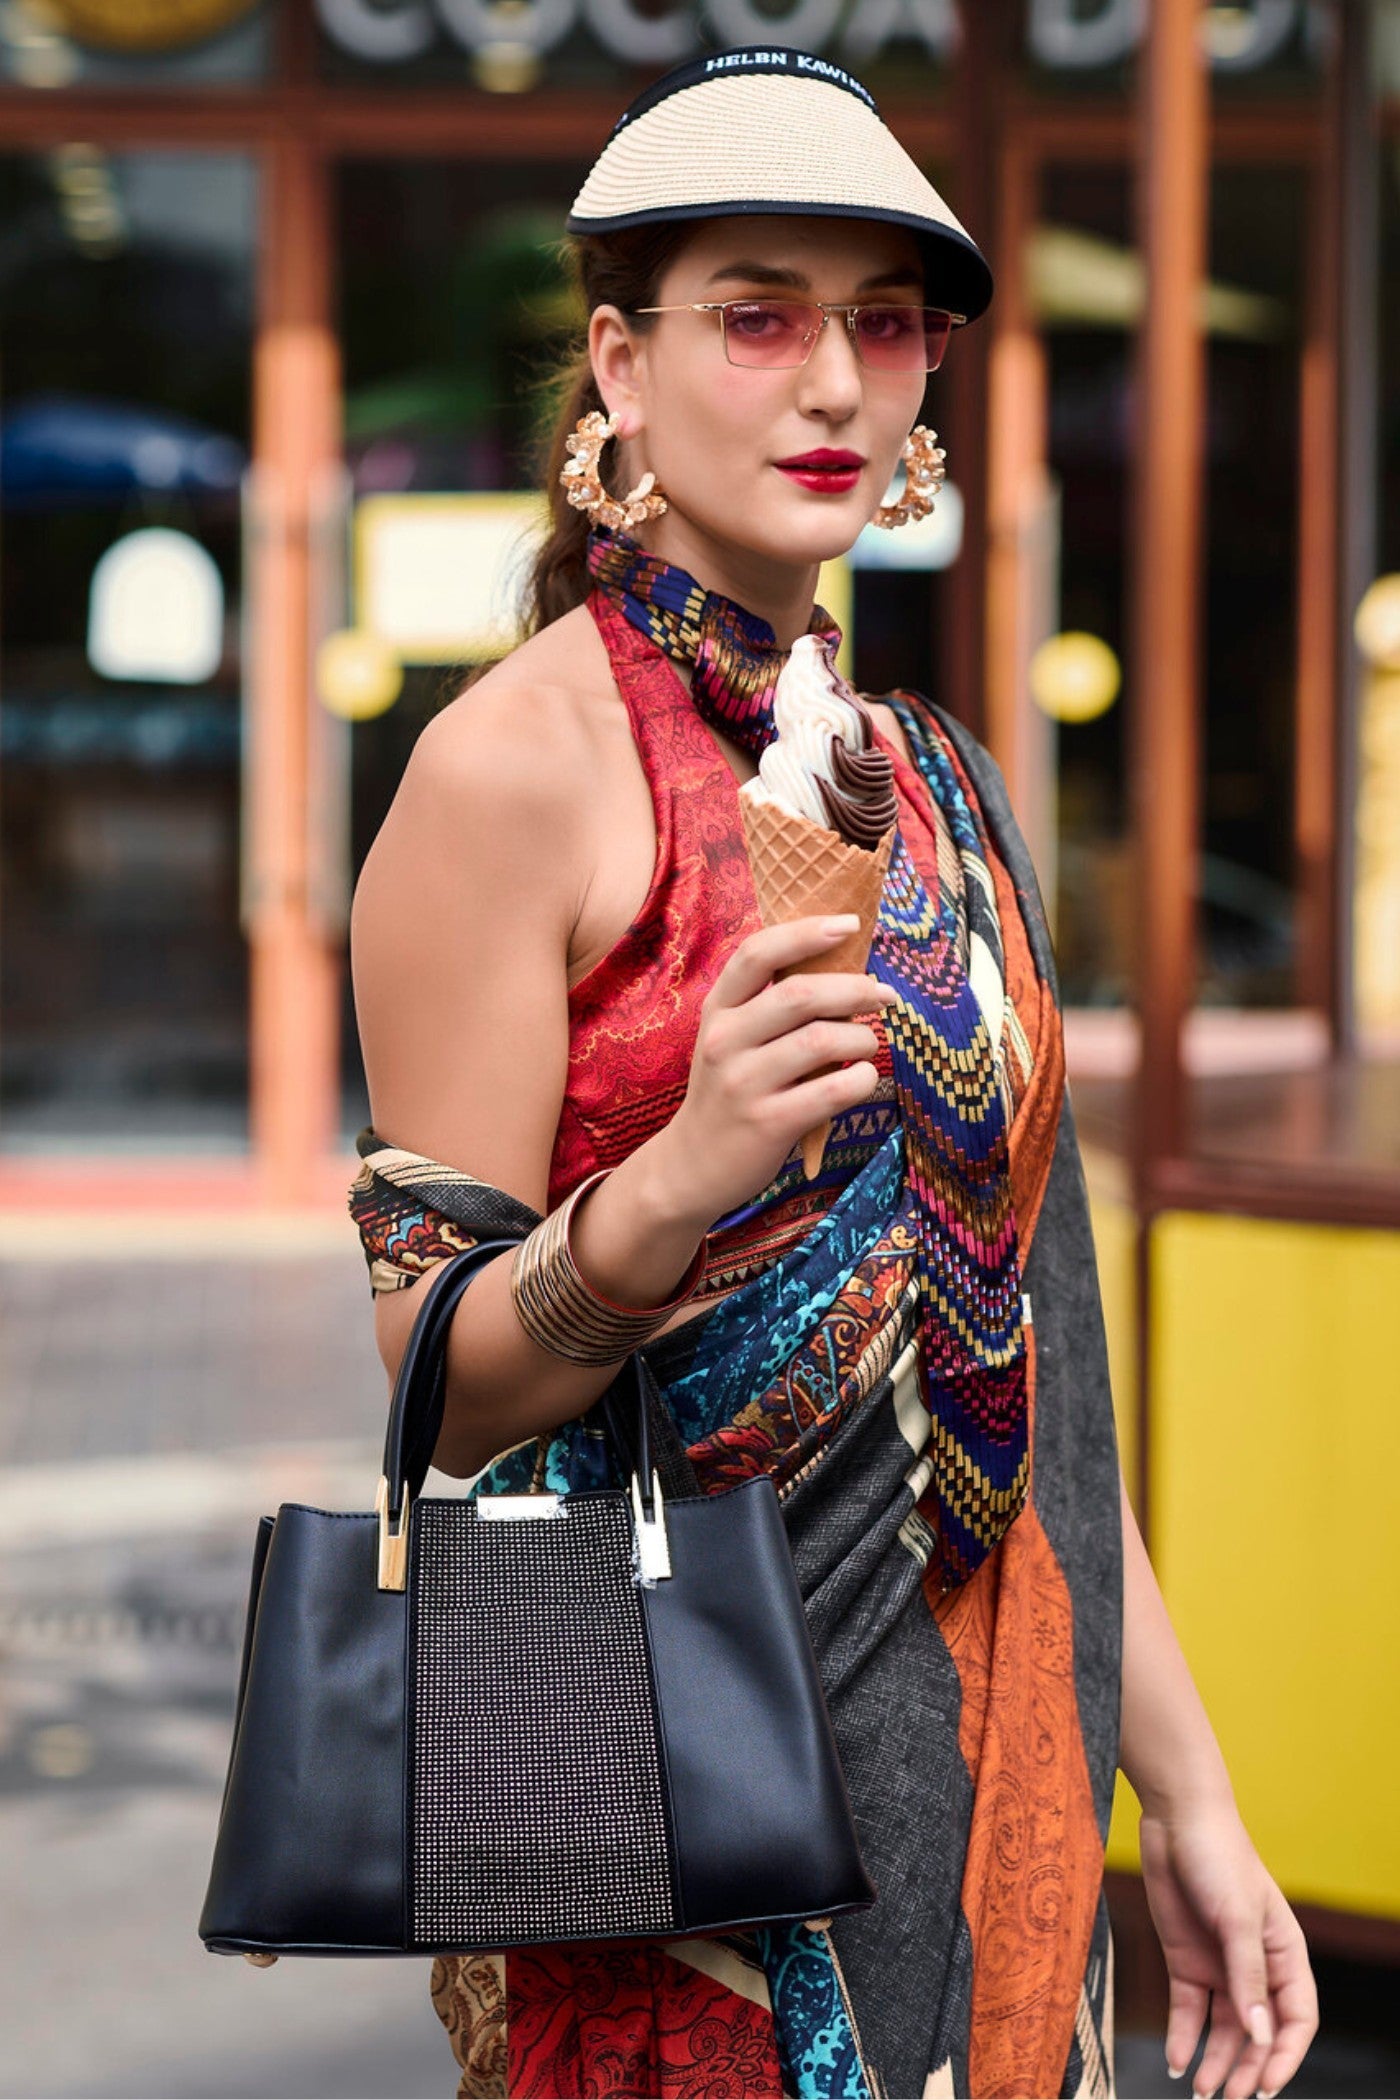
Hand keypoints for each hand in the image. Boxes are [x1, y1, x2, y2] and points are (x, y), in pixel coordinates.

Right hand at [663, 913, 897, 1224]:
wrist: (692, 1165)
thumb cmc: (729, 1092)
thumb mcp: (732, 1039)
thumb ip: (770, 1005)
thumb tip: (844, 969)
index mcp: (718, 1009)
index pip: (759, 953)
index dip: (807, 932)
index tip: (849, 924)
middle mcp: (724, 1040)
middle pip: (801, 994)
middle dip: (855, 989)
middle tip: (884, 995)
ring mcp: (743, 1082)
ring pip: (822, 1040)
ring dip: (862, 1038)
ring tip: (866, 1046)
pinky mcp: (767, 1123)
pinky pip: (832, 1091)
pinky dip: (861, 1080)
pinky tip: (861, 1079)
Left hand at [1139, 1800, 1317, 2098]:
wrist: (1175, 1820)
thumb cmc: (1220, 1858)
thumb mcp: (1238, 1918)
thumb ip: (1247, 1978)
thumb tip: (1259, 2035)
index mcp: (1285, 1955)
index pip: (1296, 2019)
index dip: (1285, 2055)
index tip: (1267, 2086)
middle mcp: (1254, 1967)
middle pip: (1257, 2031)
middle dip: (1247, 2067)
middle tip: (1229, 2097)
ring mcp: (1219, 1965)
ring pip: (1223, 2028)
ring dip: (1215, 2060)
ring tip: (1202, 2091)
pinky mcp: (1185, 1960)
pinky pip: (1188, 2009)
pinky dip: (1184, 2036)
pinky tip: (1177, 2059)